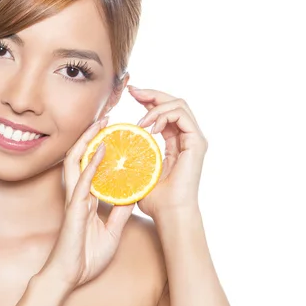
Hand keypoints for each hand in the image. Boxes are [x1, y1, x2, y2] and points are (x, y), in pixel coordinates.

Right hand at [40, 117, 134, 291]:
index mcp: (85, 199)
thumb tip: (133, 197)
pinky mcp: (74, 208)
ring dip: (89, 140)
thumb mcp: (112, 231)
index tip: (113, 132)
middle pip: (81, 156)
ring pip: (77, 161)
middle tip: (106, 117)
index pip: (91, 166)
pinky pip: (83, 181)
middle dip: (92, 135)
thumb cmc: (86, 256)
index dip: (100, 148)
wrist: (69, 277)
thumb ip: (120, 213)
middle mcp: (78, 194)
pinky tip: (102, 148)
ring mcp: (74, 199)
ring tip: (101, 122)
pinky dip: (93, 163)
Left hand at [128, 87, 208, 219]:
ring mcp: (194, 140)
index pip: (164, 111)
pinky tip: (150, 128)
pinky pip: (182, 116)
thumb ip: (131, 156)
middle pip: (173, 102)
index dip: (148, 100)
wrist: (169, 213)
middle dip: (152, 93)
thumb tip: (109, 145)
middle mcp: (187, 138)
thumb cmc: (154, 199)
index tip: (129, 94)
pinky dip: (164, 116)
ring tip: (140, 120)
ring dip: (156, 106)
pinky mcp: (197, 143)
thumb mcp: (137, 171)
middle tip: (132, 91)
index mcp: (175, 142)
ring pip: (179, 104)